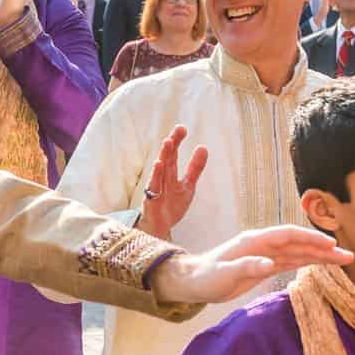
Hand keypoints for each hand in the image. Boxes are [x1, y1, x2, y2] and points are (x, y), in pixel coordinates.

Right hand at [138, 125, 207, 240]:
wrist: (160, 227)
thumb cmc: (171, 205)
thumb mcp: (188, 185)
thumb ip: (195, 168)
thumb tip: (203, 147)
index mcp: (170, 173)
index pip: (173, 154)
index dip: (177, 141)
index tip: (182, 128)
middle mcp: (162, 178)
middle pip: (168, 158)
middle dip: (172, 144)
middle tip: (178, 129)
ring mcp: (156, 188)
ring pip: (160, 169)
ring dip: (164, 156)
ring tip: (168, 142)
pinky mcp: (151, 200)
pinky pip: (154, 186)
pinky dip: (156, 176)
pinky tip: (158, 165)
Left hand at [150, 225, 352, 304]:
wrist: (193, 282)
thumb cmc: (206, 277)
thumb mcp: (223, 274)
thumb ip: (245, 267)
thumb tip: (268, 263)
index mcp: (255, 241)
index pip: (288, 235)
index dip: (310, 238)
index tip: (330, 244)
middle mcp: (264, 245)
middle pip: (299, 243)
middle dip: (324, 249)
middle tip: (349, 256)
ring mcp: (266, 255)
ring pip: (299, 253)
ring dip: (320, 256)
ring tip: (344, 261)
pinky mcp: (265, 266)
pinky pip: (292, 262)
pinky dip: (308, 263)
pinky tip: (323, 265)